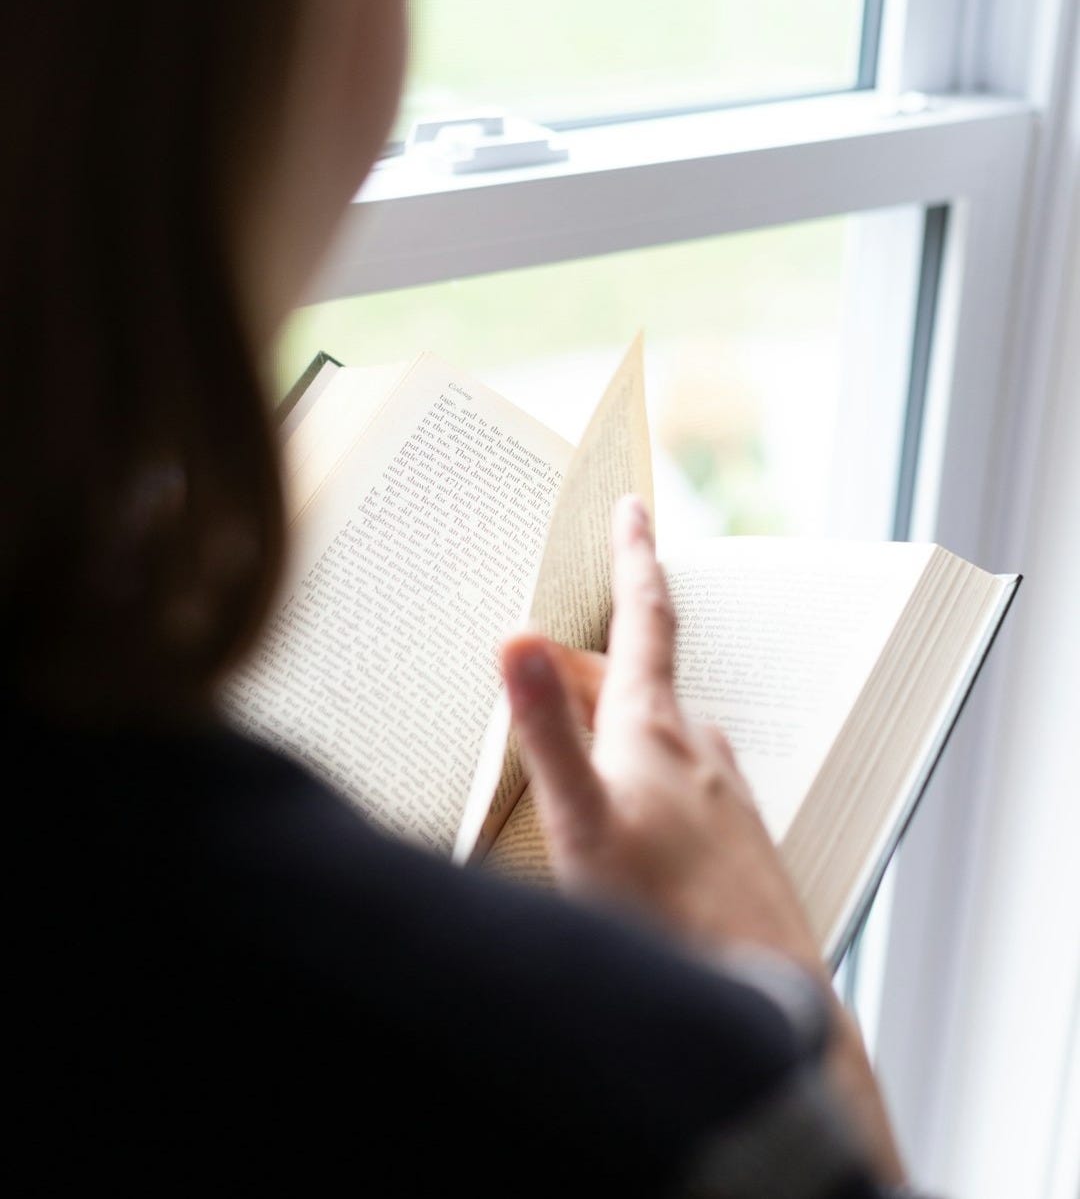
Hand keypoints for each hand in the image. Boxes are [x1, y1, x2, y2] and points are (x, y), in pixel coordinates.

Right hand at [501, 495, 824, 975]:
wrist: (763, 991)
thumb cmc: (668, 915)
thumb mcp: (581, 822)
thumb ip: (546, 732)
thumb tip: (516, 642)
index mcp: (655, 728)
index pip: (644, 619)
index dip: (634, 557)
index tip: (632, 508)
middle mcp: (697, 745)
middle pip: (635, 680)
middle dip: (587, 664)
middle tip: (541, 666)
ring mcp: (720, 788)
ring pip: (657, 730)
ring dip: (613, 722)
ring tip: (575, 743)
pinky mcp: (732, 831)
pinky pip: (678, 775)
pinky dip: (641, 769)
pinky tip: (630, 815)